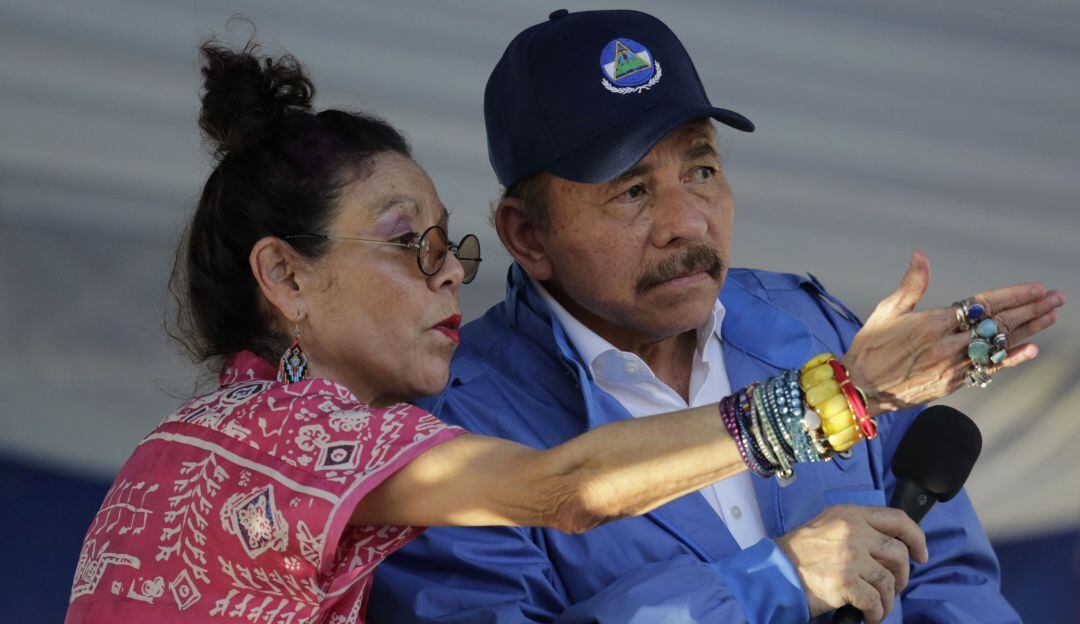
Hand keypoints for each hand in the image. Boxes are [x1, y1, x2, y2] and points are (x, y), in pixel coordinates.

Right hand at [776, 505, 927, 623]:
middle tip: (893, 586)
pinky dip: (876, 613)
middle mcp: (852, 532)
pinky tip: (868, 616)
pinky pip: (875, 602)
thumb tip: (888, 546)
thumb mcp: (828, 526)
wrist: (776, 572)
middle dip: (902, 575)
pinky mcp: (846, 582)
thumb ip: (856, 528)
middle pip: (898, 553)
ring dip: (887, 599)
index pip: (897, 519)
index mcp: (849, 515)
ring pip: (888, 581)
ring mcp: (850, 556)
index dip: (916, 538)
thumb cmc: (800, 553)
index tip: (920, 555)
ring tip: (877, 606)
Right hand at [840, 249, 1064, 413]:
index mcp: (932, 324)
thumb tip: (920, 255)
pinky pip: (988, 369)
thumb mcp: (886, 311)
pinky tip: (1031, 349)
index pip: (983, 304)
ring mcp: (952, 367)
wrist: (859, 388)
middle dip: (1031, 309)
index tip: (1037, 289)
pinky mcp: (952, 383)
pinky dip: (1011, 358)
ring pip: (998, 345)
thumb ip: (911, 284)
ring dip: (1028, 330)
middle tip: (1056, 298)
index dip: (1012, 296)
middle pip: (998, 324)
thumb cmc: (870, 347)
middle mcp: (947, 345)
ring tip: (1051, 316)